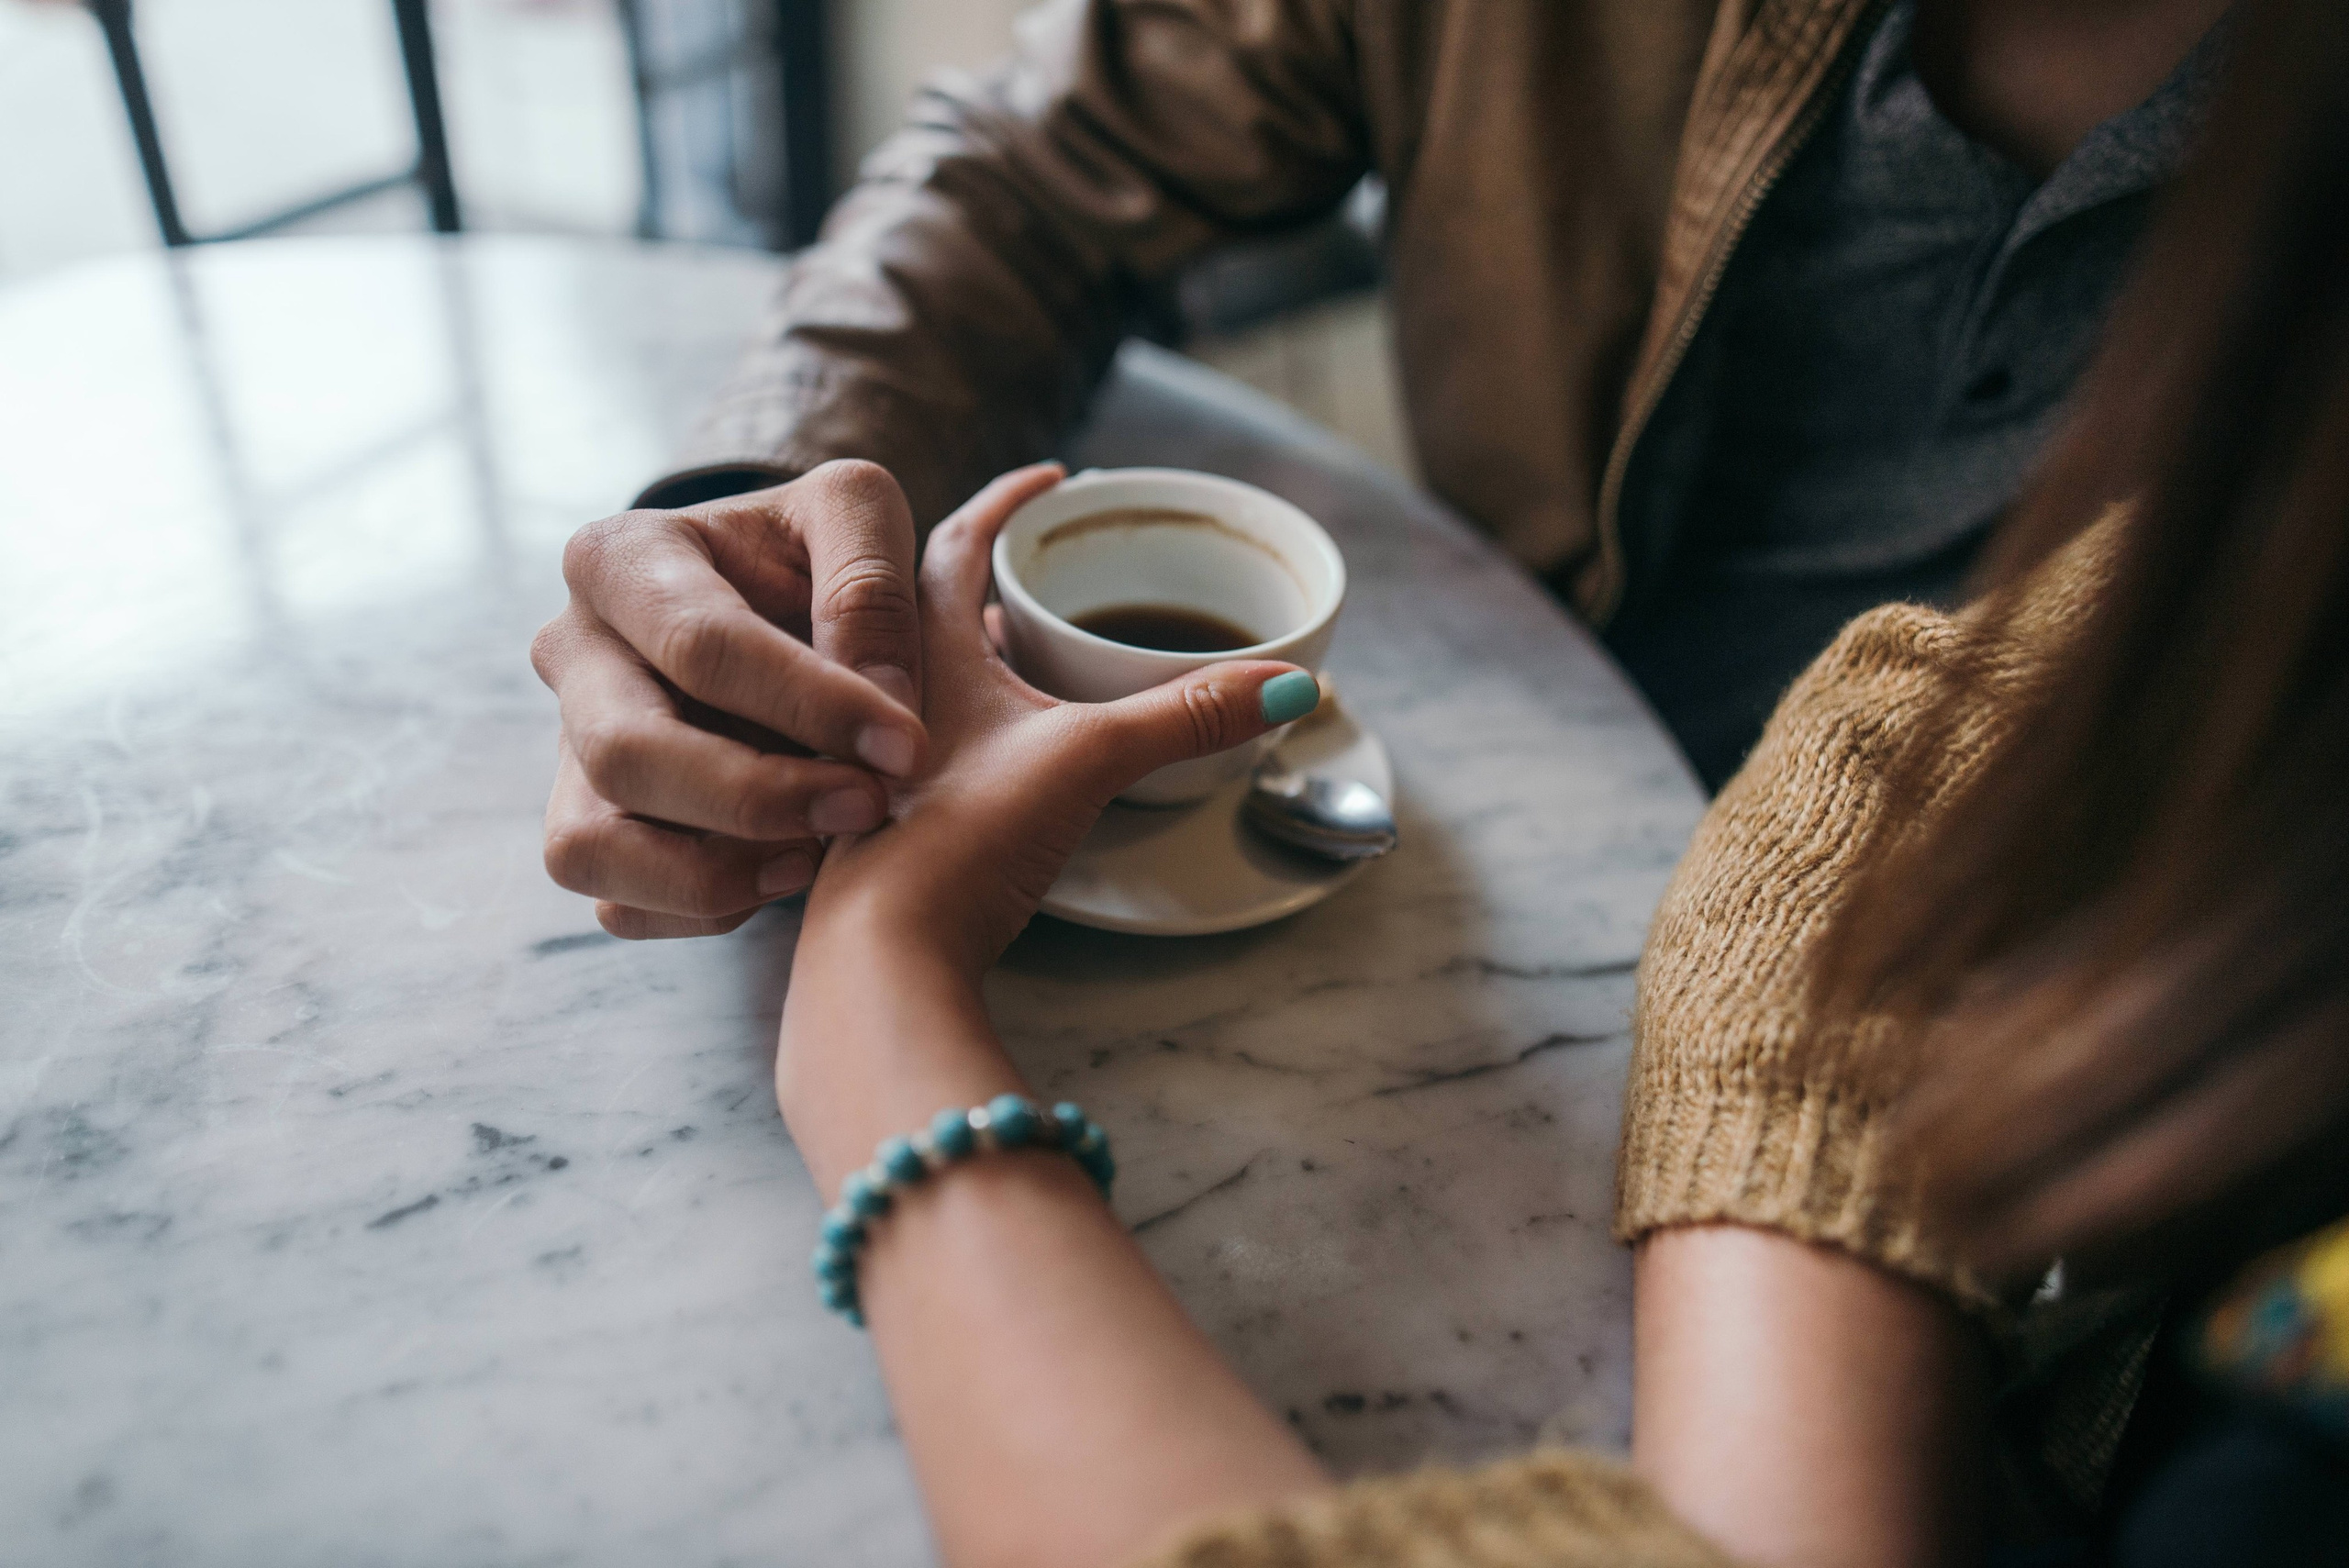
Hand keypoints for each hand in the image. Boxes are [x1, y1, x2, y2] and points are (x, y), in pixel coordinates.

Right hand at [530, 462, 928, 938]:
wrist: (781, 604)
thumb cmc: (816, 553)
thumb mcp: (858, 516)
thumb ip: (870, 585)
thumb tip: (879, 698)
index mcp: (619, 559)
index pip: (700, 646)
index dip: (811, 704)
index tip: (907, 745)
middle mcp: (571, 654)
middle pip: (626, 753)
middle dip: (758, 796)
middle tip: (869, 806)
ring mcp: (569, 748)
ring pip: (592, 846)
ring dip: (713, 871)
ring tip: (819, 854)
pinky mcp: (592, 824)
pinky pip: (617, 902)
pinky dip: (704, 908)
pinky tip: (787, 873)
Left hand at [803, 463, 1318, 982]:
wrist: (879, 960)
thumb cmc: (956, 842)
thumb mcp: (1090, 759)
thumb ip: (1187, 718)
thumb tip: (1291, 683)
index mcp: (924, 650)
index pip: (958, 542)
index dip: (1008, 502)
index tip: (1052, 478)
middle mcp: (889, 693)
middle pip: (937, 607)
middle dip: (997, 578)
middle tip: (1052, 566)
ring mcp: (886, 759)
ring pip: (935, 680)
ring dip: (988, 657)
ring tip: (1043, 648)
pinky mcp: (895, 822)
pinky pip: (936, 745)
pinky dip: (979, 729)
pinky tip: (1012, 753)